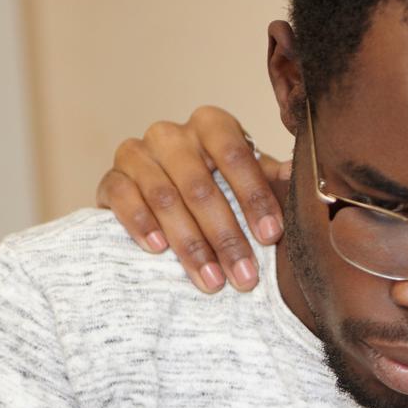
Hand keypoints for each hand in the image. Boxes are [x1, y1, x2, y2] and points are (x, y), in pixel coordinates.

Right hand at [96, 105, 290, 294]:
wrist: (165, 192)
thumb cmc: (220, 184)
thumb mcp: (250, 178)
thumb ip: (272, 177)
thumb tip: (296, 175)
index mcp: (212, 125)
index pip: (235, 154)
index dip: (254, 197)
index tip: (272, 236)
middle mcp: (171, 134)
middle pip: (199, 185)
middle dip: (226, 237)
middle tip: (245, 276)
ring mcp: (136, 153)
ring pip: (163, 197)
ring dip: (190, 245)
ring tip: (212, 281)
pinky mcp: (111, 178)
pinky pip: (120, 197)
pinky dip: (140, 224)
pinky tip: (158, 250)